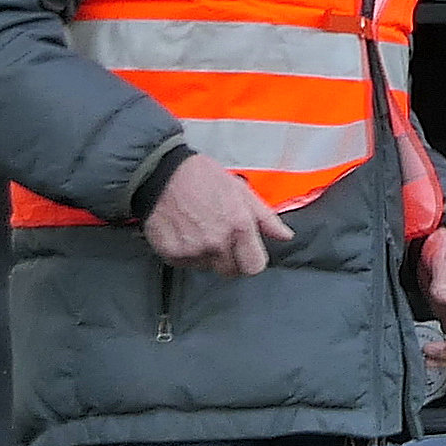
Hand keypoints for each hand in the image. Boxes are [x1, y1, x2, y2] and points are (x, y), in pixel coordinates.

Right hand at [140, 156, 292, 274]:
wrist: (160, 173)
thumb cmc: (201, 177)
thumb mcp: (240, 190)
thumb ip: (265, 217)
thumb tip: (285, 236)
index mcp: (239, 226)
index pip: (255, 266)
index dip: (251, 260)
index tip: (246, 252)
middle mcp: (217, 242)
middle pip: (232, 272)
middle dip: (230, 259)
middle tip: (220, 237)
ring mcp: (194, 251)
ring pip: (208, 268)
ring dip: (207, 256)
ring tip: (199, 229)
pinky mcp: (173, 255)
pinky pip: (187, 264)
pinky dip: (187, 253)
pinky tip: (184, 232)